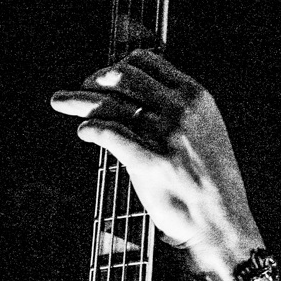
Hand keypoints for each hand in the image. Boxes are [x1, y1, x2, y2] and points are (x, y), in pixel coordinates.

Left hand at [51, 49, 262, 280]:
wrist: (222, 219)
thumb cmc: (208, 178)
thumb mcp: (203, 128)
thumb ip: (174, 108)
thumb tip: (135, 95)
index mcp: (194, 94)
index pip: (146, 62)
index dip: (116, 66)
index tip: (101, 78)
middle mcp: (180, 109)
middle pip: (123, 77)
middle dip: (94, 80)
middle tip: (79, 91)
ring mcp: (165, 135)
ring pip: (110, 104)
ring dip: (78, 100)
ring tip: (59, 101)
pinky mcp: (151, 163)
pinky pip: (111, 135)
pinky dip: (91, 129)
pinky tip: (83, 131)